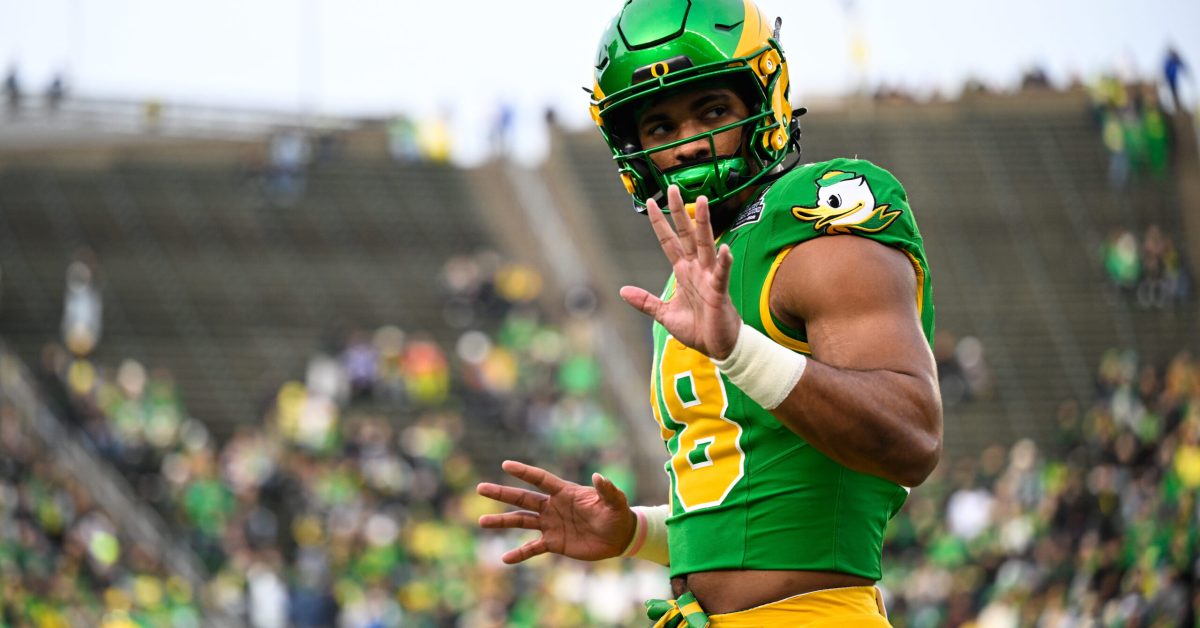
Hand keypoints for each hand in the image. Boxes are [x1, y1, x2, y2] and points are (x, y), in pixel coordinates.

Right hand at [476, 460, 635, 563]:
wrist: (619, 537)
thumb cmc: (617, 514)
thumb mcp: (615, 501)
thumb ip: (606, 490)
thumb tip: (598, 476)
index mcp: (564, 492)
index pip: (541, 479)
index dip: (524, 472)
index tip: (506, 465)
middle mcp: (553, 506)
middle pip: (523, 498)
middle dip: (502, 493)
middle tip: (480, 488)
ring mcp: (551, 525)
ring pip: (521, 521)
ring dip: (502, 521)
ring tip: (482, 521)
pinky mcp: (554, 543)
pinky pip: (532, 548)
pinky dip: (519, 554)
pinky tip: (504, 559)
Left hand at [620, 185, 741, 358]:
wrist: (718, 346)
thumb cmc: (697, 328)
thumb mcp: (664, 313)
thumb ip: (645, 301)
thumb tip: (623, 291)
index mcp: (682, 272)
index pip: (669, 242)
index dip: (660, 223)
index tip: (651, 203)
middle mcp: (696, 269)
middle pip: (686, 235)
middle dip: (680, 212)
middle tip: (673, 188)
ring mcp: (709, 278)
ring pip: (705, 245)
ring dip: (703, 224)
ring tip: (702, 202)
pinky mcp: (719, 292)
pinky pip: (721, 274)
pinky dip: (723, 262)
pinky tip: (724, 248)